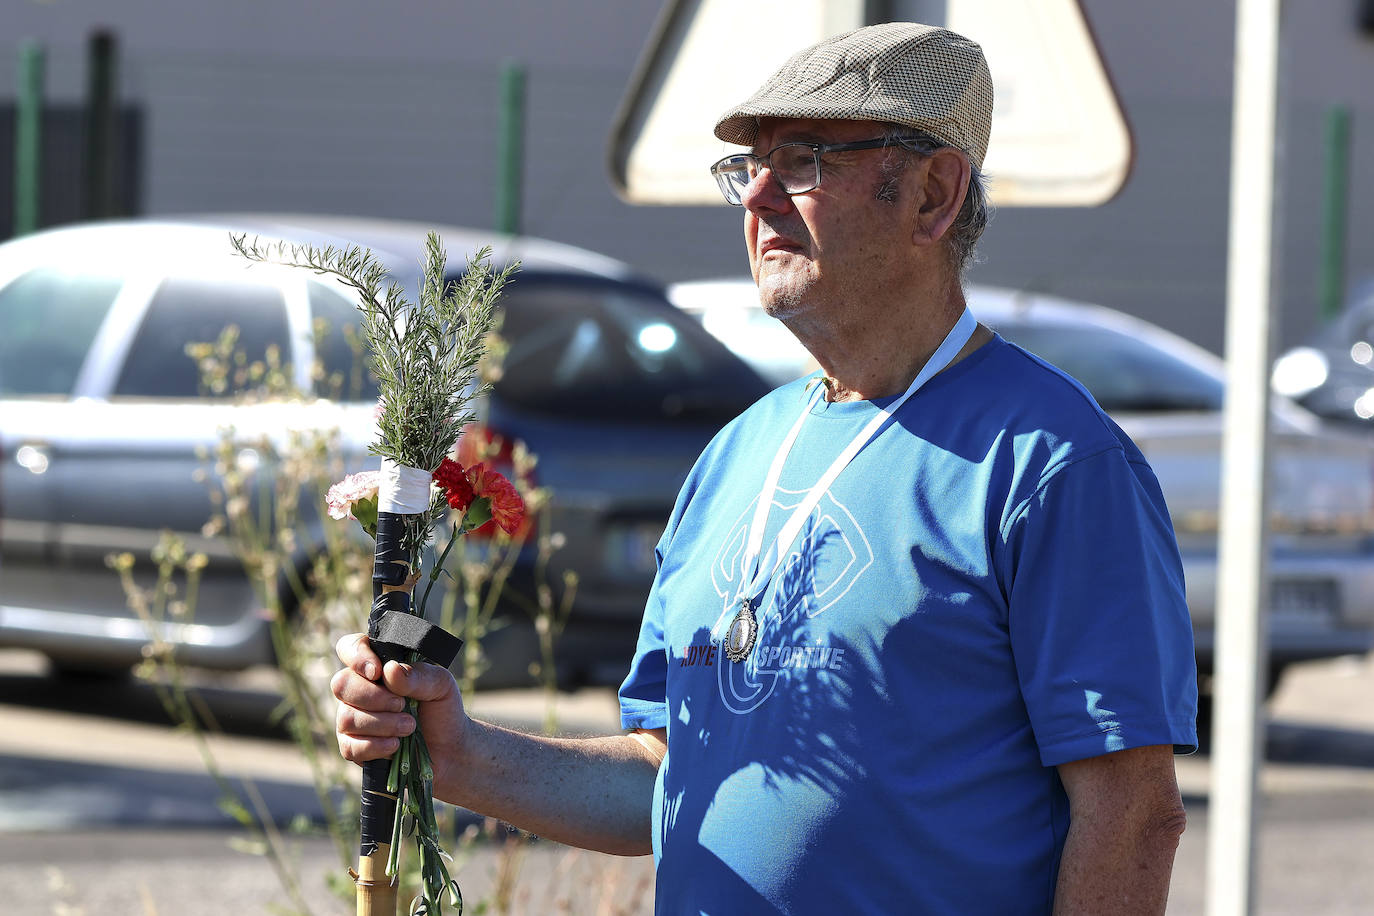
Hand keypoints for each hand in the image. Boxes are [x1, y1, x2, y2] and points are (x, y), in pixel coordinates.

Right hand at [332, 633, 469, 782]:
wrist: (449, 749)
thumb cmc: (442, 709)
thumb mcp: (440, 685)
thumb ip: (418, 675)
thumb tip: (389, 670)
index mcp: (378, 666)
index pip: (349, 648)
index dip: (357, 657)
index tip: (378, 672)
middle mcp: (359, 690)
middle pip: (341, 685)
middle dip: (374, 697)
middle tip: (402, 705)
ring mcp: (352, 719)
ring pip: (347, 718)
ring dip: (383, 724)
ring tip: (409, 727)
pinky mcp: (353, 748)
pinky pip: (350, 747)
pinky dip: (376, 746)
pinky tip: (395, 745)